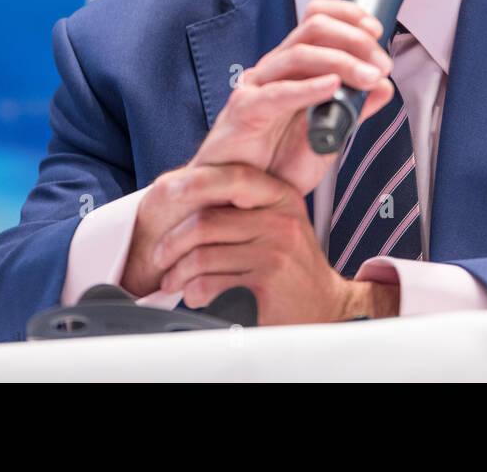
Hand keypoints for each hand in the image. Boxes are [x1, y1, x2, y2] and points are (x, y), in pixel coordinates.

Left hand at [154, 163, 394, 324]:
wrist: (325, 309)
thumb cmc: (292, 270)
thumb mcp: (277, 226)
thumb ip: (244, 208)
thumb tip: (187, 189)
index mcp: (284, 198)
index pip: (234, 177)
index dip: (195, 183)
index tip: (168, 195)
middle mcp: (283, 221)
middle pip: (206, 221)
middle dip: (171, 243)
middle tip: (162, 258)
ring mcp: (276, 252)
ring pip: (201, 256)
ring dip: (177, 274)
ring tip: (175, 282)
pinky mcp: (266, 284)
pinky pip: (208, 284)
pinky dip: (193, 294)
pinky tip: (198, 297)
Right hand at [191, 0, 395, 195]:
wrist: (241, 199)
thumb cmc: (274, 166)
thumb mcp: (328, 136)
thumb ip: (355, 110)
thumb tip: (383, 87)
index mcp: (293, 69)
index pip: (317, 21)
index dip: (348, 16)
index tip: (377, 30)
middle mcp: (274, 70)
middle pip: (312, 29)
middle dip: (354, 39)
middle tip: (380, 64)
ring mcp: (257, 87)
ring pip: (298, 54)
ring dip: (341, 61)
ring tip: (368, 77)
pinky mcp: (244, 111)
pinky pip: (277, 93)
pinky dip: (308, 87)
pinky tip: (332, 87)